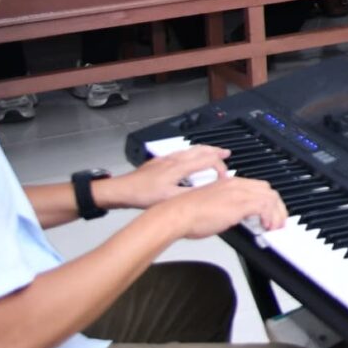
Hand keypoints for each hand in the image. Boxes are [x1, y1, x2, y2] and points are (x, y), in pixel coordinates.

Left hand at [103, 145, 229, 208]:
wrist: (121, 190)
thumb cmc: (143, 195)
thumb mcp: (170, 198)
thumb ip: (191, 193)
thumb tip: (208, 192)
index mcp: (180, 167)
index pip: (207, 160)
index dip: (220, 167)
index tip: (224, 177)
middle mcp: (174, 159)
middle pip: (200, 150)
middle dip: (215, 151)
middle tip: (226, 152)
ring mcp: (165, 159)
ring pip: (189, 149)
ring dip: (204, 149)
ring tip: (212, 151)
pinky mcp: (157, 161)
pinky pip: (179, 152)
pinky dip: (190, 152)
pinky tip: (187, 156)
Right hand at [151, 175, 285, 239]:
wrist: (176, 214)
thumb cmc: (186, 213)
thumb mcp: (211, 206)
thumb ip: (225, 208)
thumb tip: (232, 218)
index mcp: (228, 183)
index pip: (257, 187)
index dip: (267, 201)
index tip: (270, 213)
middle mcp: (235, 184)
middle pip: (268, 190)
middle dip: (277, 206)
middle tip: (278, 221)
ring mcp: (238, 193)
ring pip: (270, 197)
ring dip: (276, 213)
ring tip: (275, 227)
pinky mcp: (239, 204)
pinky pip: (265, 206)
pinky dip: (270, 217)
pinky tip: (267, 227)